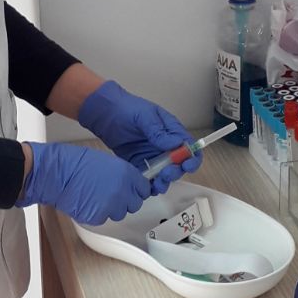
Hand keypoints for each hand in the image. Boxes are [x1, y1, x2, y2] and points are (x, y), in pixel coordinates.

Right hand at [15, 141, 150, 224]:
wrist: (56, 173)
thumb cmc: (74, 163)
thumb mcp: (106, 162)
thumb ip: (122, 174)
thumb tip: (129, 183)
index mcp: (126, 174)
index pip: (144, 189)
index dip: (137, 190)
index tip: (133, 190)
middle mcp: (122, 191)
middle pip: (135, 204)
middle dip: (126, 200)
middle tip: (113, 194)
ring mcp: (111, 206)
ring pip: (120, 213)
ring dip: (112, 208)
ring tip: (97, 197)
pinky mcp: (98, 218)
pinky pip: (104, 218)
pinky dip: (98, 213)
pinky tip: (88, 202)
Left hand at [77, 80, 201, 193]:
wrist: (105, 114)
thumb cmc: (127, 109)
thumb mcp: (145, 116)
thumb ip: (159, 131)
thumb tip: (176, 144)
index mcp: (172, 132)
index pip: (190, 147)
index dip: (192, 158)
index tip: (187, 165)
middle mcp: (165, 146)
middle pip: (179, 165)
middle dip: (176, 172)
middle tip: (166, 174)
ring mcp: (153, 157)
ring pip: (165, 174)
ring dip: (165, 182)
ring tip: (158, 184)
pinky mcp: (140, 165)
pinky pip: (150, 178)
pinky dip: (151, 185)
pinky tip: (147, 187)